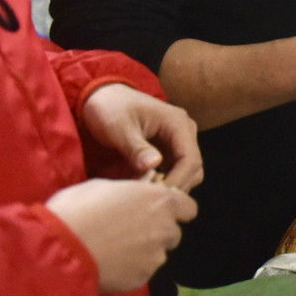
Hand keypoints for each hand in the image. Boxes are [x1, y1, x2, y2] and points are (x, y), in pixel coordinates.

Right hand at [45, 178, 197, 294]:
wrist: (58, 250)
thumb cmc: (78, 209)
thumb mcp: (104, 186)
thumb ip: (131, 192)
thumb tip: (136, 193)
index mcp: (161, 201)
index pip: (189, 208)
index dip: (175, 209)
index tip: (157, 209)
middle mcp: (165, 229)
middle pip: (173, 232)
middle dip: (158, 231)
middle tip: (130, 230)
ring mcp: (155, 257)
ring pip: (158, 254)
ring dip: (145, 251)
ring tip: (115, 249)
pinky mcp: (142, 279)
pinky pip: (142, 271)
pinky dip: (131, 269)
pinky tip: (110, 265)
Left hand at [81, 83, 203, 191]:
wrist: (102, 95)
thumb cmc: (108, 108)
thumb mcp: (118, 127)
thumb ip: (135, 148)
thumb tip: (154, 166)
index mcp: (178, 123)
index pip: (190, 160)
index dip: (177, 182)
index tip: (157, 198)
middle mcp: (185, 131)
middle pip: (194, 169)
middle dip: (175, 187)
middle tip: (148, 199)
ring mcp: (179, 140)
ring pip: (188, 172)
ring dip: (171, 185)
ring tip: (145, 194)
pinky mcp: (170, 148)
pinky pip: (176, 170)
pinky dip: (165, 181)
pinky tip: (145, 186)